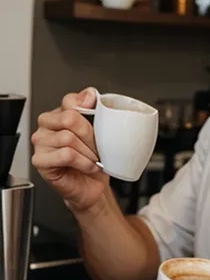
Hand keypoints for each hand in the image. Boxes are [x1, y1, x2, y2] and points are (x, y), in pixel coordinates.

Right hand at [31, 88, 108, 211]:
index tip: (98, 120)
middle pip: (70, 118)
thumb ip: (93, 109)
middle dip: (90, 136)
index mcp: (59, 113)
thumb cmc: (94, 159)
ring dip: (88, 152)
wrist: (92, 185)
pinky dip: (82, 162)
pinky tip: (86, 166)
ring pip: (68, 138)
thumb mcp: (99, 131)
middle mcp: (47, 125)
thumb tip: (89, 95)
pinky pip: (65, 155)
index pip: (70, 100)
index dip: (87, 109)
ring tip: (92, 159)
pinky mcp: (39, 160)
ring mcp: (40, 142)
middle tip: (97, 147)